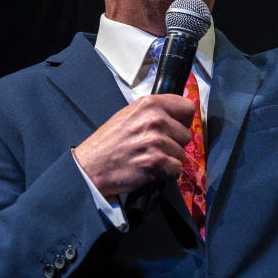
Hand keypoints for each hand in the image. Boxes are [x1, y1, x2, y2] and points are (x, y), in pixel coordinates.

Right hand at [73, 94, 194, 198]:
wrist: (90, 166)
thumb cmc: (109, 142)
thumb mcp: (130, 114)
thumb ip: (156, 111)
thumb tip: (179, 115)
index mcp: (149, 104)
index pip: (187, 108)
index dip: (184, 120)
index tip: (176, 127)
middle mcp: (154, 119)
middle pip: (186, 134)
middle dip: (174, 143)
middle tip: (154, 147)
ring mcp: (155, 141)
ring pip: (181, 153)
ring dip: (169, 159)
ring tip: (148, 157)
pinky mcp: (155, 161)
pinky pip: (176, 169)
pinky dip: (166, 173)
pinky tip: (151, 169)